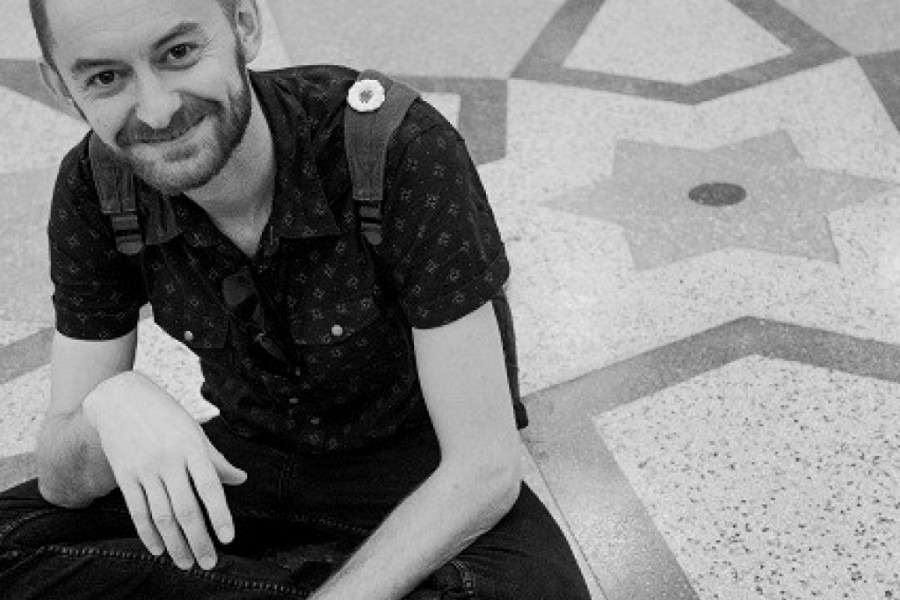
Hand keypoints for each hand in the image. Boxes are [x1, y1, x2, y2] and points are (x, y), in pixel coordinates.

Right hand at [84, 371, 246, 569]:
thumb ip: (215, 458)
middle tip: (209, 562)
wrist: (119, 398)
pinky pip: (137, 510)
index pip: (210, 487)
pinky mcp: (124, 475)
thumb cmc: (165, 415)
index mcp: (191, 446)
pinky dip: (148, 533)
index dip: (220, 515)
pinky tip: (159, 549)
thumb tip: (241, 479)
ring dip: (175, 543)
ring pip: (162, 515)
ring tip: (187, 562)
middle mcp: (168, 460)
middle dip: (199, 540)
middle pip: (186, 508)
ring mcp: (144, 469)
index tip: (228, 539)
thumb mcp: (194, 430)